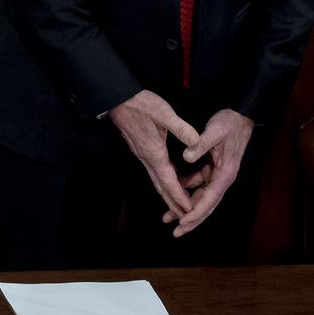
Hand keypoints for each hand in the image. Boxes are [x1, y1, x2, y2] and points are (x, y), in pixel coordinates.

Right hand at [107, 90, 201, 220]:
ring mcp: (142, 154)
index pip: (168, 181)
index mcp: (154, 153)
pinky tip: (171, 177)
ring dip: (167, 193)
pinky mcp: (140, 149)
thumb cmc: (140, 105)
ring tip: (179, 203)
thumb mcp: (164, 114)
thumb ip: (181, 129)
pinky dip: (163, 180)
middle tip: (185, 215)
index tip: (189, 209)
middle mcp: (146, 158)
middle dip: (172, 202)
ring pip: (156, 180)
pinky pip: (153, 171)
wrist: (118, 99)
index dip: (179, 197)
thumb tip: (196, 142)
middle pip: (160, 186)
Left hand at [166, 108, 252, 235]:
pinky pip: (198, 183)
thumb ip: (200, 144)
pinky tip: (172, 192)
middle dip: (191, 220)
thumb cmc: (229, 124)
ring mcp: (217, 174)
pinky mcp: (211, 168)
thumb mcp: (214, 131)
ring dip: (186, 207)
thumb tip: (186, 158)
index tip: (183, 223)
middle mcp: (222, 178)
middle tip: (176, 233)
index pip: (210, 199)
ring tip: (168, 217)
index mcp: (225, 174)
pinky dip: (186, 189)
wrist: (238, 116)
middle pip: (206, 205)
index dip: (196, 212)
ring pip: (201, 197)